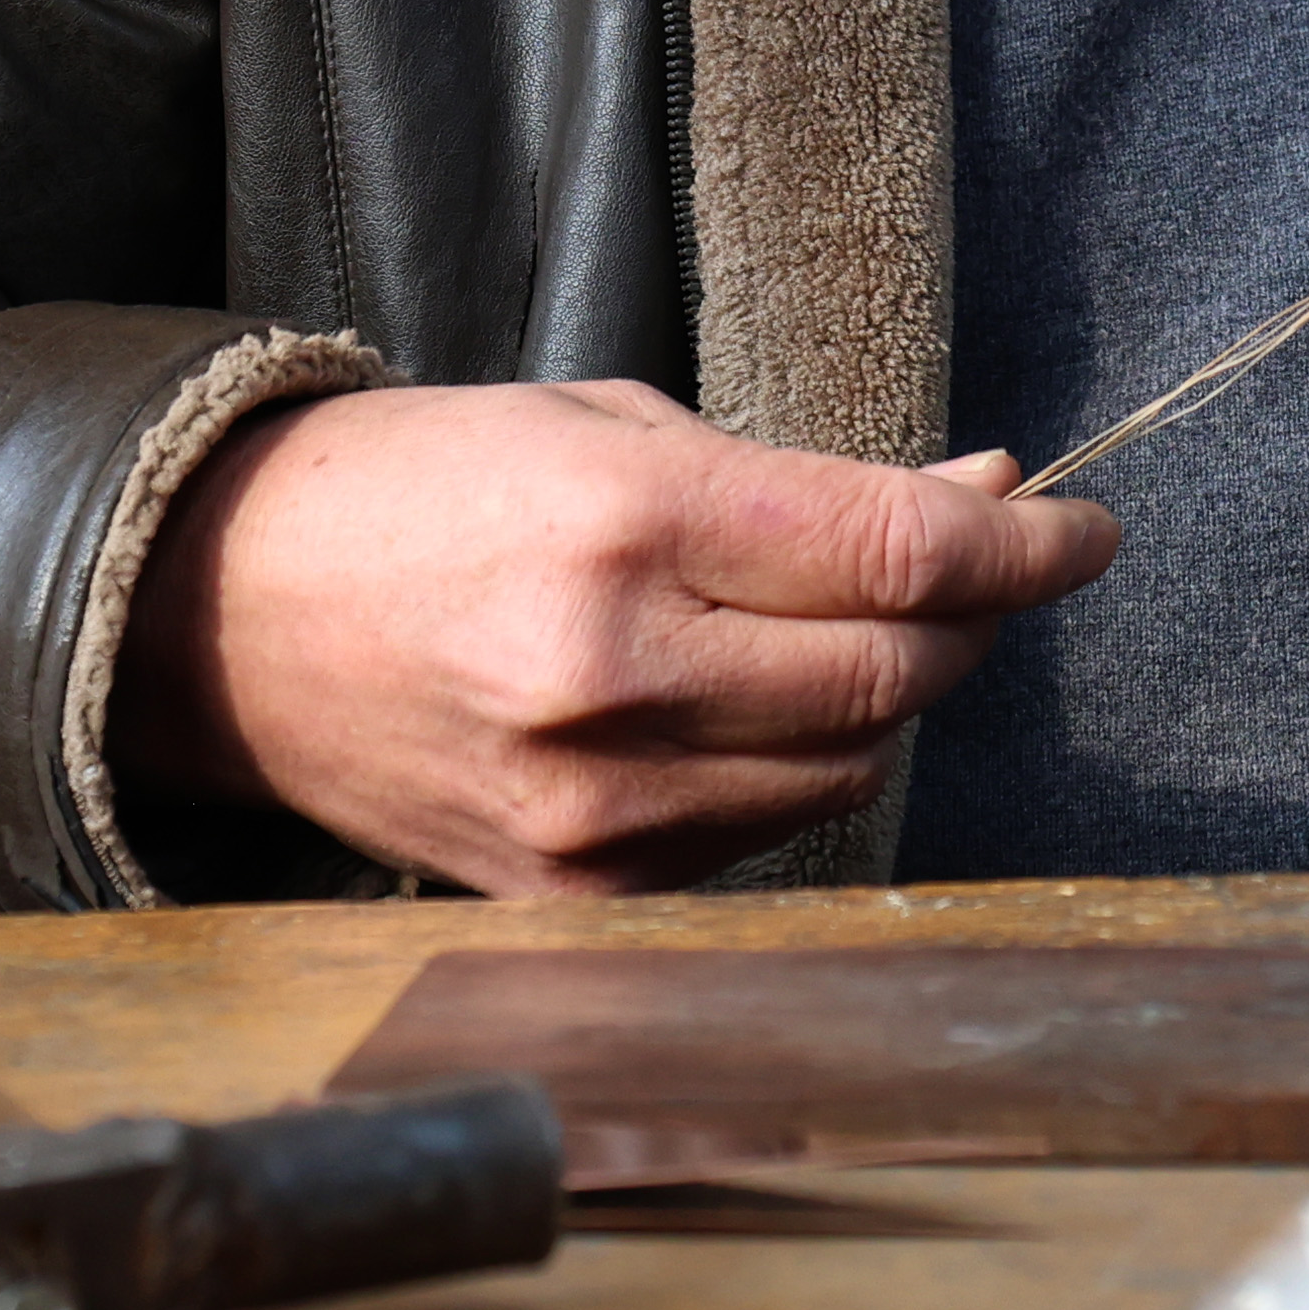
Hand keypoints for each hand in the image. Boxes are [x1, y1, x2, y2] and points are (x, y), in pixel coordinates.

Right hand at [118, 379, 1118, 891]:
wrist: (224, 614)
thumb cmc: (421, 488)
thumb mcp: (609, 421)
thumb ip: (800, 476)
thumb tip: (976, 492)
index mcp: (624, 526)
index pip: (897, 549)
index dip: (1022, 543)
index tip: (1084, 528)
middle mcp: (612, 677)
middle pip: (893, 674)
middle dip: (978, 617)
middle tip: (1002, 566)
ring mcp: (588, 804)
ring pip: (842, 769)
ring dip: (895, 697)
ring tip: (877, 624)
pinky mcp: (564, 888)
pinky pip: (754, 837)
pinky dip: (798, 768)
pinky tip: (773, 706)